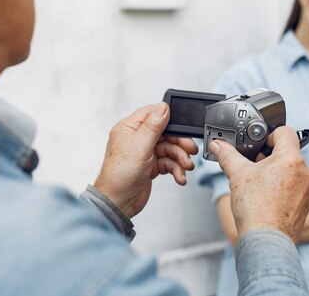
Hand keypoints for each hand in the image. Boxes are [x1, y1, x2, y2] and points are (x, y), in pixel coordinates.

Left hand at [93, 103, 197, 217]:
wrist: (118, 203)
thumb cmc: (119, 175)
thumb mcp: (140, 145)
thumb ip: (153, 125)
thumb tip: (163, 106)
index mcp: (129, 128)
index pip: (153, 114)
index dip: (169, 119)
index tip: (183, 126)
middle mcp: (137, 139)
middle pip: (166, 133)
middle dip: (180, 143)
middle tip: (191, 150)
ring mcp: (145, 153)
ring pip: (169, 149)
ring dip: (180, 158)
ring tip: (186, 167)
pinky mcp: (151, 166)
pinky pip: (168, 162)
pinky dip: (176, 169)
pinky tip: (179, 176)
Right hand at [209, 126, 308, 242]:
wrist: (266, 241)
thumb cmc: (256, 209)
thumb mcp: (237, 175)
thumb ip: (227, 155)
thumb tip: (218, 146)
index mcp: (291, 159)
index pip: (284, 132)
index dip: (269, 134)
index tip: (257, 144)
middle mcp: (304, 171)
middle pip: (287, 151)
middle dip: (268, 155)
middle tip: (252, 164)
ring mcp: (307, 188)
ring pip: (290, 169)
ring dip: (275, 171)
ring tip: (258, 182)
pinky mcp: (306, 202)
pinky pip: (294, 185)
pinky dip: (281, 185)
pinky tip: (266, 196)